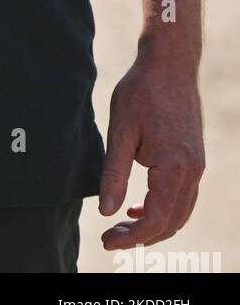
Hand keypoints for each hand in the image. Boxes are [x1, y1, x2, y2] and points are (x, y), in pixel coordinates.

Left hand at [98, 49, 204, 249]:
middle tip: (109, 237)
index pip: (155, 219)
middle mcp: (192, 171)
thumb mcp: (120, 130)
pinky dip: (164, 209)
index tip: (106, 241)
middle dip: (141, 236)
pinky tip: (138, 205)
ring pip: (180, 212)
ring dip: (153, 225)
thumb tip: (106, 210)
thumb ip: (114, 173)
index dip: (131, 236)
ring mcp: (197, 166)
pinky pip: (183, 196)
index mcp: (174, 167)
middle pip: (171, 222)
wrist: (170, 64)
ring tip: (121, 225)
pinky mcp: (195, 159)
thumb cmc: (141, 91)